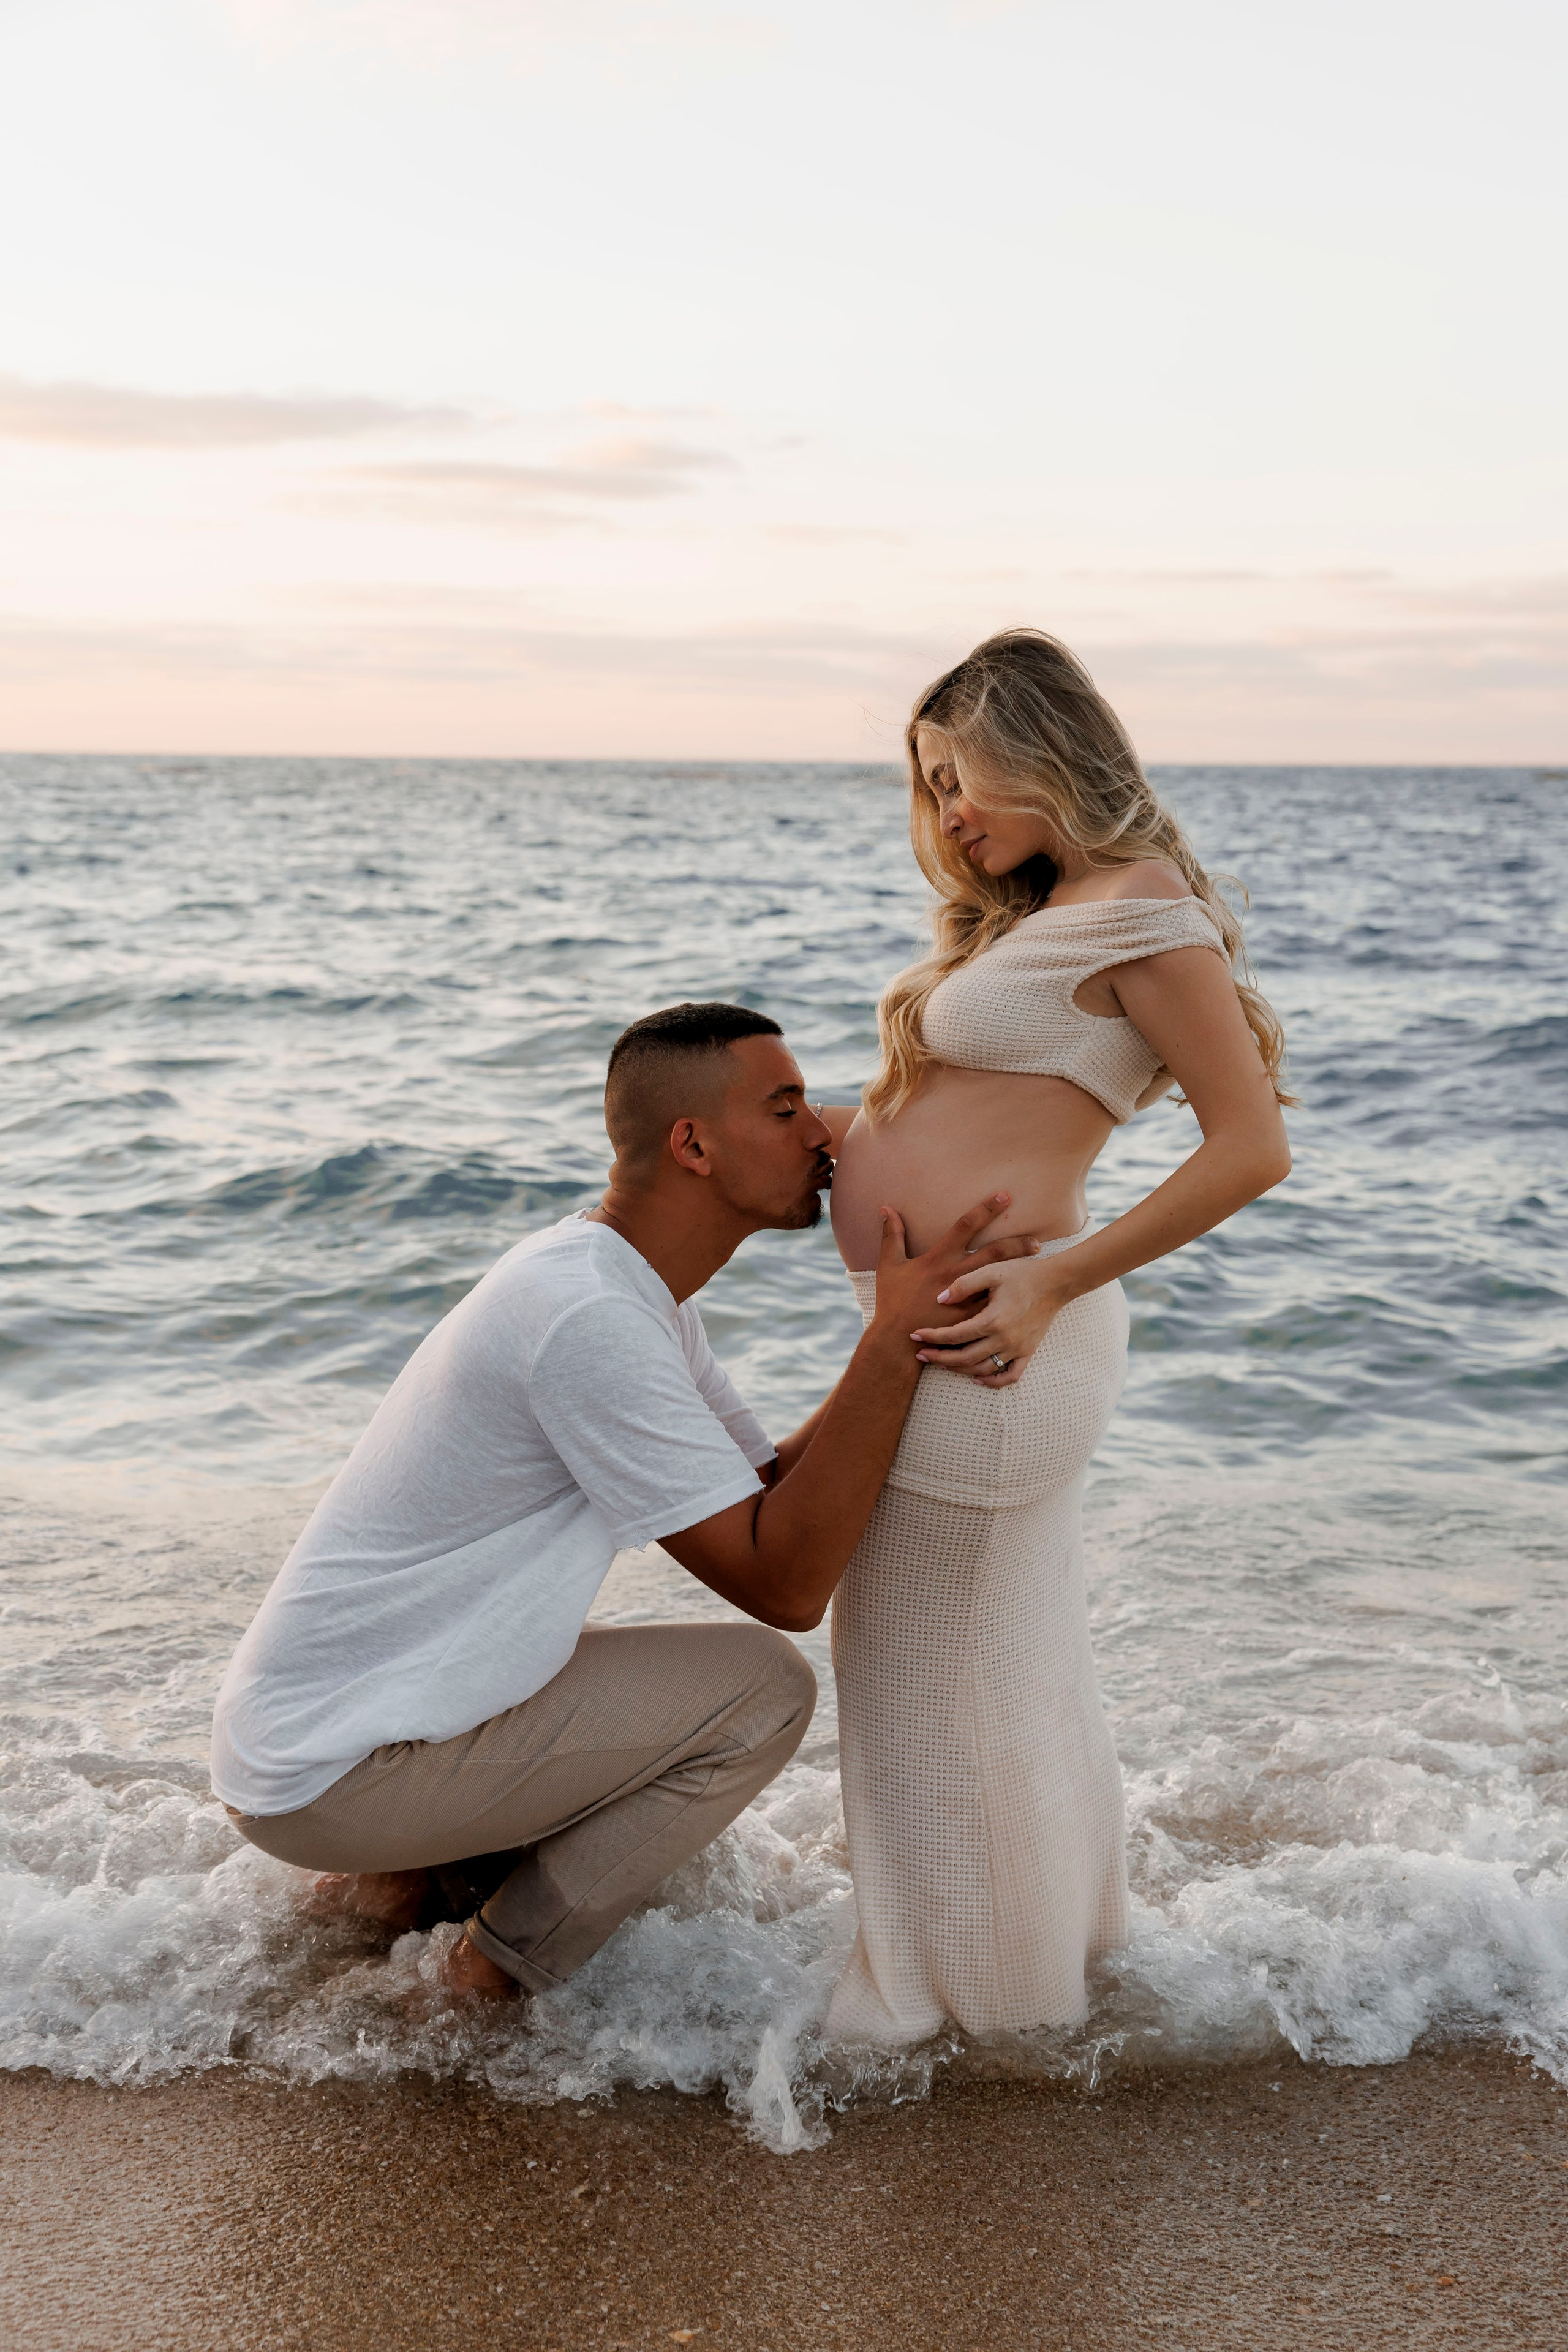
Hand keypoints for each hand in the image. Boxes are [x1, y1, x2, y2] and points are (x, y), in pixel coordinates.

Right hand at [869, 1194, 1041, 1349]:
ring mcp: (966, 1297)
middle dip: (1016, 1242)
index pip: (966, 1225)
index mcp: (938, 1258)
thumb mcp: (889, 1265)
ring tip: (1035, 1263)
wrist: (897, 1339)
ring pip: (1000, 1278)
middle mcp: (956, 1274)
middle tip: (1036, 1238)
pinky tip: (1025, 1293)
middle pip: (994, 1252)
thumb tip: (886, 1208)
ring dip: (1019, 1267)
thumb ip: (891, 1235)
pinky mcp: (971, 1318)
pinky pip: (995, 1303)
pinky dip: (1010, 1297)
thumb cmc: (892, 1301)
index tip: (1004, 1196)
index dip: (986, 1208)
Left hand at [910, 1249, 1076, 1386]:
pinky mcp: (1028, 1352)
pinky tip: (977, 1378)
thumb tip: (939, 1299)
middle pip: (965, 1358)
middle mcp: (1004, 1339)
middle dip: (939, 1358)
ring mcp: (1017, 1349)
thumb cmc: (1022, 1274)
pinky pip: (1010, 1375)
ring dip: (959, 1369)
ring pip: (983, 1369)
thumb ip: (964, 1284)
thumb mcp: (991, 1272)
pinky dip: (993, 1381)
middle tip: (920, 1354)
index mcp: (993, 1320)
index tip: (914, 1334)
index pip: (955, 1335)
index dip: (932, 1336)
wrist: (1056, 1282)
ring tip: (941, 1362)